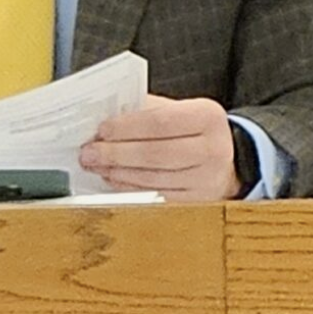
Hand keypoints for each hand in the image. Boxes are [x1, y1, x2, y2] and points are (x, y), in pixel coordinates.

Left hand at [81, 95, 242, 201]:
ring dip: (118, 172)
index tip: (102, 130)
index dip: (127, 127)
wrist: (223, 161)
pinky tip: (114, 179)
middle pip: (155, 153)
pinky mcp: (197, 202)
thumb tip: (105, 119)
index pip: (161, 122)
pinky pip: (156, 197)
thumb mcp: (179, 111)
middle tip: (89, 152)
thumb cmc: (193, 132)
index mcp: (209, 117)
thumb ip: (146, 111)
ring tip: (97, 165)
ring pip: (153, 178)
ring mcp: (207, 179)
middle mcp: (213, 149)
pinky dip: (129, 188)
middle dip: (116, 153)